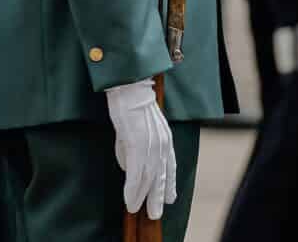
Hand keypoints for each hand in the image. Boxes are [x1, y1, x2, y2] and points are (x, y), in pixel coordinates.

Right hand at [105, 78, 176, 219]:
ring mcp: (150, 143)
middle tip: (155, 214)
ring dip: (142, 196)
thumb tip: (127, 167)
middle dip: (157, 197)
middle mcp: (162, 142)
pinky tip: (130, 199)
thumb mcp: (138, 128)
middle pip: (161, 175)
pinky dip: (132, 187)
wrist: (128, 84)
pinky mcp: (137, 143)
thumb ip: (134, 148)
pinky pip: (136, 171)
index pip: (170, 165)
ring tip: (138, 210)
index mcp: (165, 137)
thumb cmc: (130, 103)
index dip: (169, 183)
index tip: (170, 199)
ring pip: (148, 177)